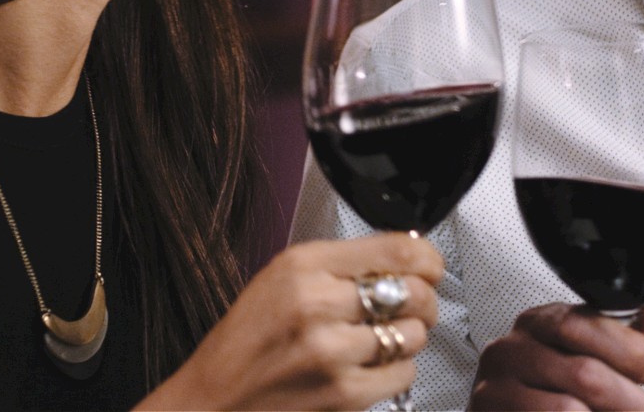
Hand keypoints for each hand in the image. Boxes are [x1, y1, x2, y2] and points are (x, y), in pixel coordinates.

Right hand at [141, 233, 444, 410]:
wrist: (214, 400)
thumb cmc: (248, 340)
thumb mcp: (282, 279)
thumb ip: (340, 265)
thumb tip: (408, 257)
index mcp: (303, 265)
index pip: (397, 248)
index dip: (427, 257)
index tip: (430, 265)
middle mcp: (318, 303)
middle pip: (413, 291)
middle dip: (423, 300)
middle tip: (413, 307)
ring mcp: (331, 351)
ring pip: (414, 334)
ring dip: (409, 337)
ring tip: (382, 339)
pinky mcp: (343, 394)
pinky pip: (403, 373)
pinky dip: (396, 370)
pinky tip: (370, 366)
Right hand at [468, 302, 643, 410]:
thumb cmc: (549, 395)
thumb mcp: (590, 360)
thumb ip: (624, 342)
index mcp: (537, 324)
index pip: (583, 323)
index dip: (630, 349)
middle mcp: (509, 349)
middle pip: (581, 371)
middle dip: (629, 397)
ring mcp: (493, 388)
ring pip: (568, 408)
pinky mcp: (487, 411)